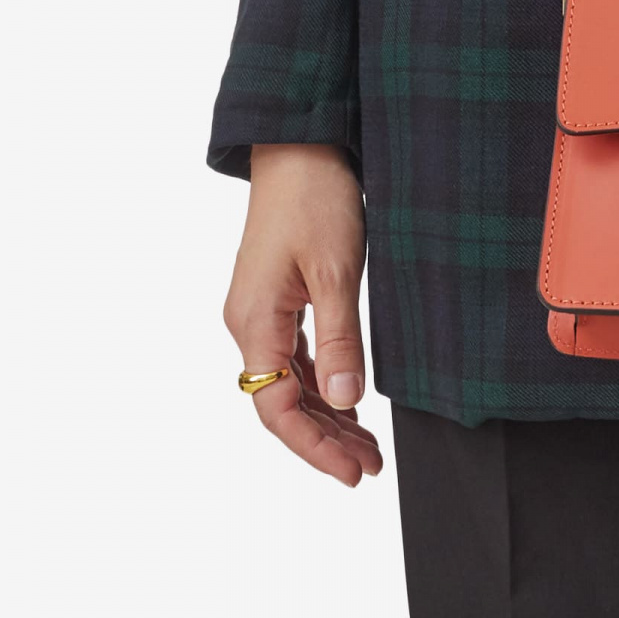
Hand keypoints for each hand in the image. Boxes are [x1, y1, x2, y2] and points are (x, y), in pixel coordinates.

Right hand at [223, 144, 383, 487]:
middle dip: (324, 440)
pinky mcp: (274, 297)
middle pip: (280, 403)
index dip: (314, 448)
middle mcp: (248, 322)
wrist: (299, 145)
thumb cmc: (315, 198)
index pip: (276, 409)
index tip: (352, 472)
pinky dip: (320, 383)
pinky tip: (347, 401)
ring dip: (325, 416)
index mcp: (254, 322)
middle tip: (370, 467)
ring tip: (366, 446)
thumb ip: (340, 341)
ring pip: (288, 382)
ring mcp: (259, 310)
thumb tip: (344, 403)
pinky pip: (292, 356)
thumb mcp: (335, 272)